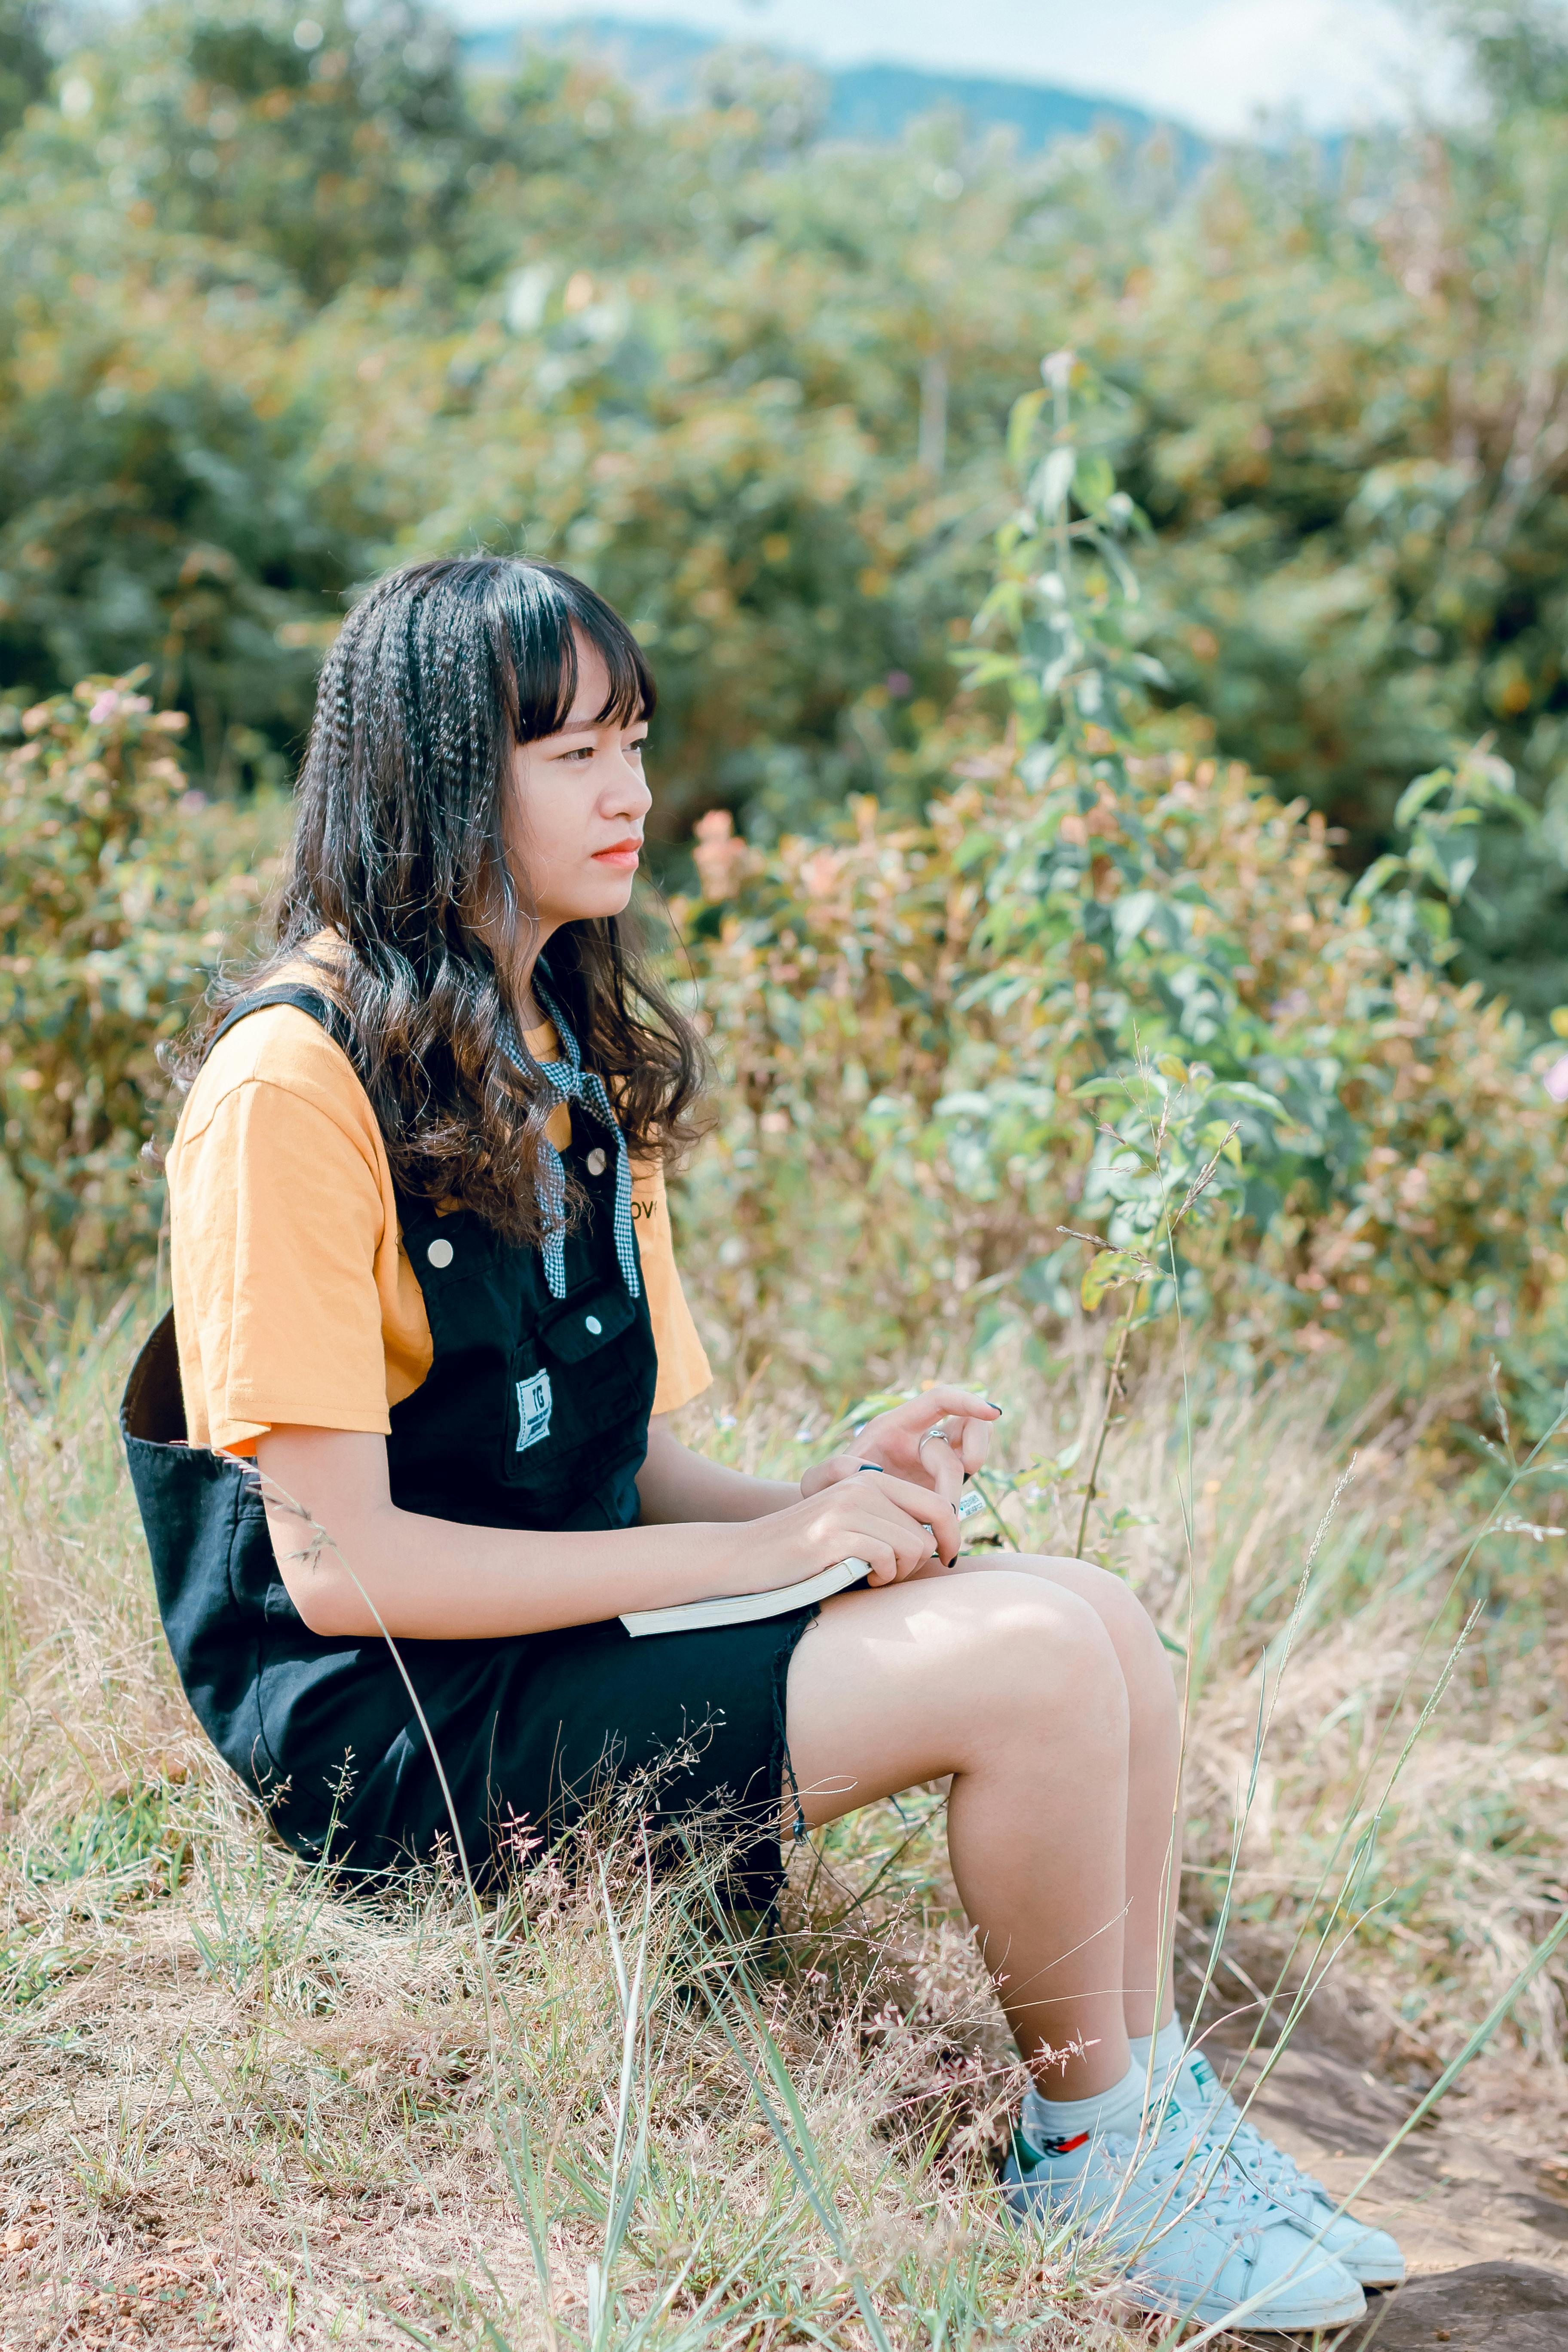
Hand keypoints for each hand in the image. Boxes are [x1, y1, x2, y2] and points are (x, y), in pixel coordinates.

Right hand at [730, 1471, 963, 1591]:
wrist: (746, 1555)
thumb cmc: (804, 1550)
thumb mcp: (849, 1521)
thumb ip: (887, 1520)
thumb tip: (938, 1542)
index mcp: (870, 1478)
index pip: (938, 1503)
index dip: (953, 1535)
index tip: (948, 1558)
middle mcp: (862, 1486)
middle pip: (930, 1530)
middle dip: (920, 1561)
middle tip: (893, 1574)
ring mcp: (847, 1509)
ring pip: (914, 1547)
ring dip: (899, 1572)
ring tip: (873, 1575)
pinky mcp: (834, 1535)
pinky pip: (888, 1560)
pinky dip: (881, 1577)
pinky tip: (860, 1577)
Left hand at [799, 1386, 1000, 1507]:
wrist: (833, 1520)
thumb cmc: (824, 1494)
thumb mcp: (817, 1481)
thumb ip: (831, 1471)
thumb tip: (864, 1469)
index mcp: (894, 1426)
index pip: (941, 1400)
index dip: (969, 1401)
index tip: (994, 1414)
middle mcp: (919, 1440)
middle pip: (964, 1434)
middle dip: (960, 1469)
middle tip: (943, 1506)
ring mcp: (933, 1465)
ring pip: (970, 1459)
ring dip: (960, 1490)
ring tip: (942, 1520)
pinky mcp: (940, 1490)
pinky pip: (962, 1493)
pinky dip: (958, 1512)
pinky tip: (945, 1537)